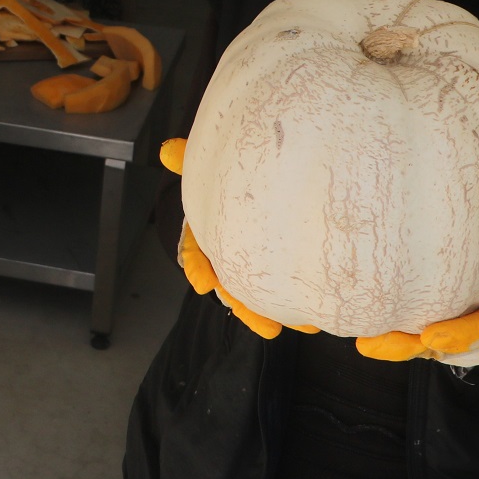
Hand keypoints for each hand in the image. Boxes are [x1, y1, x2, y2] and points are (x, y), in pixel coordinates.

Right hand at [160, 141, 301, 341]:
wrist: (258, 175)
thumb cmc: (228, 174)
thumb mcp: (208, 168)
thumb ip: (189, 160)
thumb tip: (168, 151)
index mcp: (206, 232)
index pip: (196, 253)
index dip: (198, 268)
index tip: (203, 282)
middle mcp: (225, 252)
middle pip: (228, 282)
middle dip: (240, 303)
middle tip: (253, 320)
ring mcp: (248, 263)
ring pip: (253, 294)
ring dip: (265, 313)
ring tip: (282, 328)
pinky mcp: (273, 270)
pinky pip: (278, 292)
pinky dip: (291, 308)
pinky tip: (310, 322)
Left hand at [356, 211, 478, 364]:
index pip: (478, 328)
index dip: (460, 335)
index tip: (435, 336)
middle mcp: (463, 326)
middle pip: (435, 343)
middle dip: (408, 347)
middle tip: (378, 345)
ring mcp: (437, 328)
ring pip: (411, 341)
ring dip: (389, 344)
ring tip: (364, 343)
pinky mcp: (413, 322)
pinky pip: (395, 330)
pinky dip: (375, 330)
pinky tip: (345, 328)